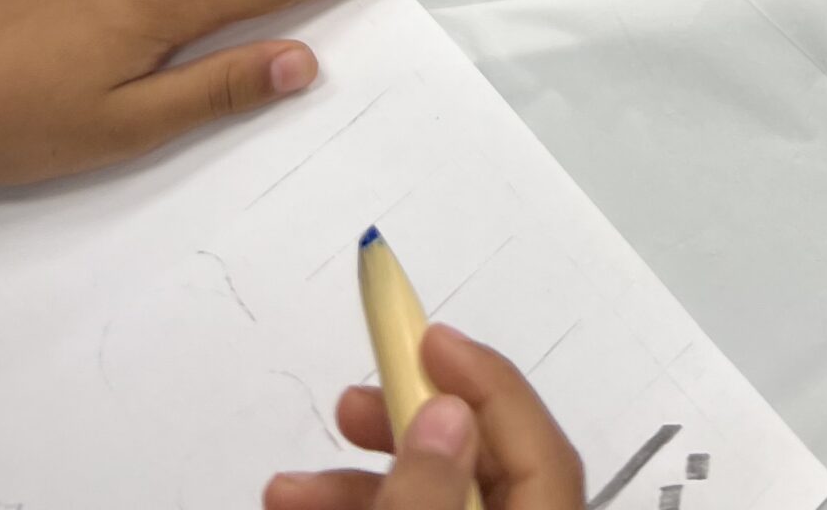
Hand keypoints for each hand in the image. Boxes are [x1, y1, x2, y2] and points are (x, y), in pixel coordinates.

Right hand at [265, 322, 585, 509]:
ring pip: (435, 503)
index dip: (486, 385)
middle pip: (482, 468)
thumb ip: (427, 496)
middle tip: (347, 405)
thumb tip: (445, 409)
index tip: (423, 334)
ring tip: (285, 488)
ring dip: (360, 482)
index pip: (541, 450)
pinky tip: (303, 505)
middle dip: (408, 428)